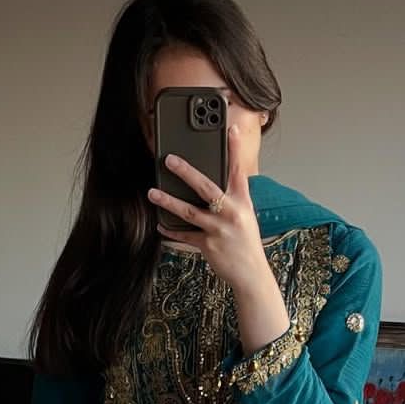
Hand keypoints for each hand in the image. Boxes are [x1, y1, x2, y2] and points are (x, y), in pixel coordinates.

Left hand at [148, 124, 270, 294]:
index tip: (230, 130)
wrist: (251, 273)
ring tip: (152, 192)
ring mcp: (219, 229)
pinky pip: (185, 235)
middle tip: (169, 159)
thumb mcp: (245, 216)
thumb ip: (232, 200)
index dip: (234, 150)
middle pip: (206, 187)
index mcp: (243, 202)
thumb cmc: (247, 244)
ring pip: (189, 211)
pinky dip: (171, 230)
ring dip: (168, 201)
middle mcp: (231, 213)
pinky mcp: (208, 245)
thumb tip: (213, 187)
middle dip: (186, 172)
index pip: (238, 171)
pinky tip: (160, 225)